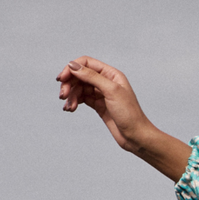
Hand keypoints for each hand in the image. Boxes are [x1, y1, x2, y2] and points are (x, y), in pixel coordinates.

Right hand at [56, 57, 191, 180]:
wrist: (136, 136)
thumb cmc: (129, 114)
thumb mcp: (111, 91)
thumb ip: (92, 77)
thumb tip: (73, 65)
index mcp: (111, 74)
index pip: (86, 63)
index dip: (72, 69)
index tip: (62, 79)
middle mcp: (106, 82)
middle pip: (80, 76)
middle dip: (69, 84)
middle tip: (62, 96)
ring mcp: (101, 94)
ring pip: (79, 88)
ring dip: (71, 96)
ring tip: (69, 107)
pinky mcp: (98, 105)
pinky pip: (82, 98)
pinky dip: (75, 102)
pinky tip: (71, 109)